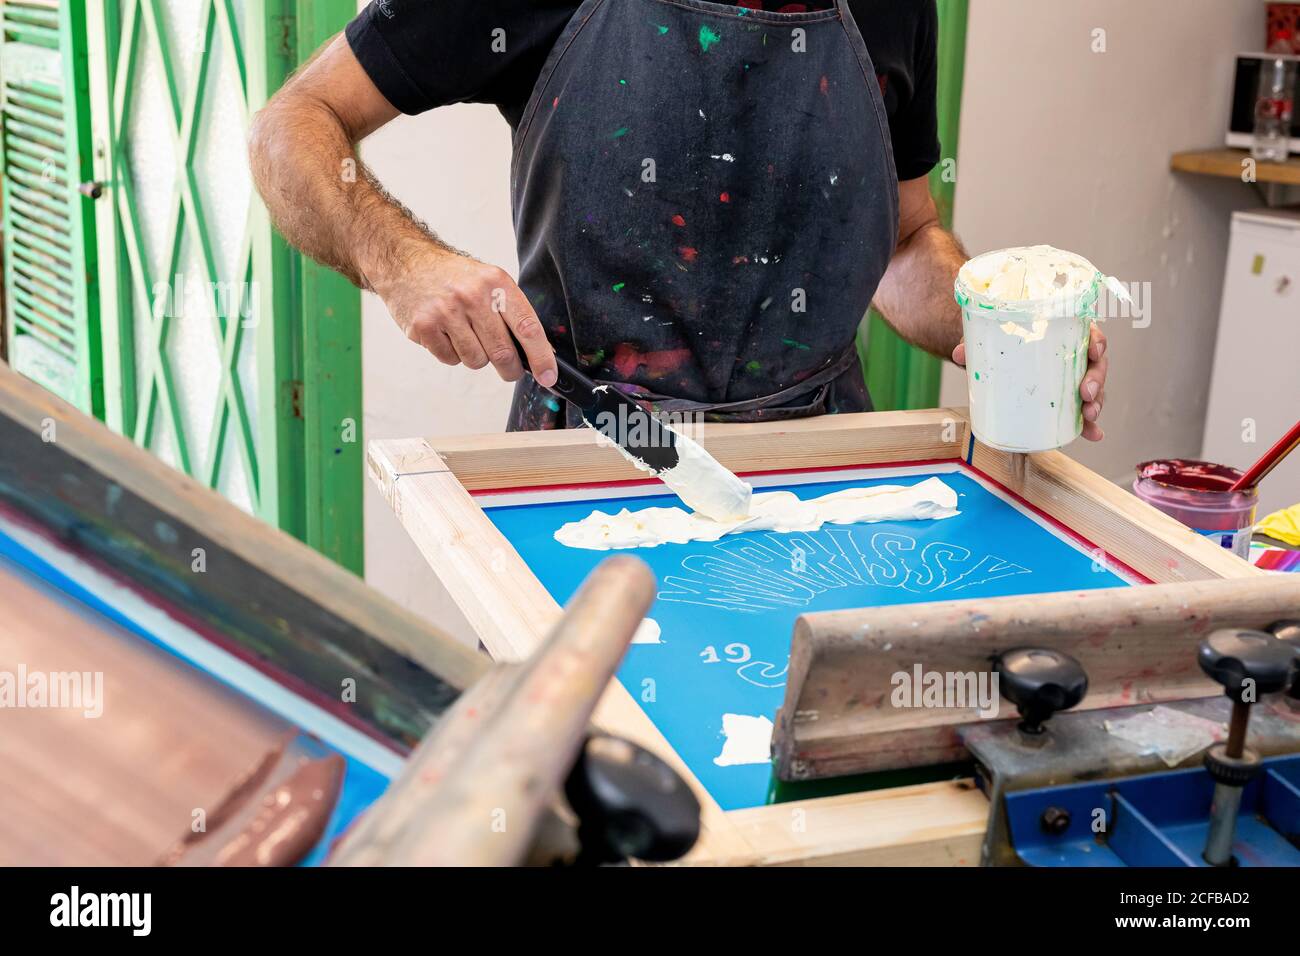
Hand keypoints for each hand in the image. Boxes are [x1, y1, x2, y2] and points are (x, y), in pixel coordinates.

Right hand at [378, 249, 557, 386]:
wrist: (406, 261)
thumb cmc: (454, 278)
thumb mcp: (488, 282)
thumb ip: (512, 313)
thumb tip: (539, 353)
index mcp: (496, 283)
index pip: (527, 327)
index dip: (541, 357)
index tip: (548, 377)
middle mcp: (472, 296)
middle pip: (503, 353)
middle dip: (510, 369)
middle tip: (509, 369)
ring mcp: (446, 311)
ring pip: (476, 361)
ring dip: (475, 356)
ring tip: (464, 334)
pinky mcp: (423, 326)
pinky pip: (450, 360)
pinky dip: (451, 353)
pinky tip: (444, 333)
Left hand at [951, 322, 1108, 441]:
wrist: (995, 354)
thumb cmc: (1001, 340)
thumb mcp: (990, 339)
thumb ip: (977, 344)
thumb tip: (959, 355)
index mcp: (1065, 332)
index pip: (1089, 333)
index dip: (1097, 342)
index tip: (1095, 352)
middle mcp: (1074, 354)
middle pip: (1096, 364)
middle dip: (1096, 380)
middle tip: (1084, 393)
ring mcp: (1072, 377)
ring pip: (1094, 389)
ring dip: (1096, 404)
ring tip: (1089, 417)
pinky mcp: (1065, 397)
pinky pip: (1082, 411)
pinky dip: (1088, 425)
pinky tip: (1093, 435)